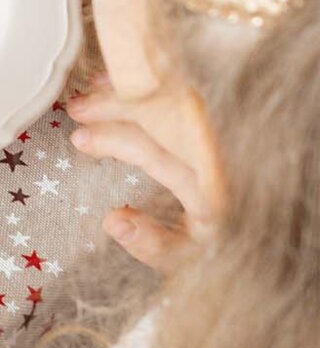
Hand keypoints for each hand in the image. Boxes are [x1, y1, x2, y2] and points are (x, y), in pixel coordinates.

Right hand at [67, 75, 214, 267]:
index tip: (81, 139)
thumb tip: (112, 219)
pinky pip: (190, 101)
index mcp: (216, 187)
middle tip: (76, 108)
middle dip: (118, 105)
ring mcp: (227, 137)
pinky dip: (156, 91)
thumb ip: (153, 244)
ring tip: (94, 91)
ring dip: (134, 93)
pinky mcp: (225, 129)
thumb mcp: (188, 259)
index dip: (116, 139)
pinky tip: (126, 88)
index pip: (162, 151)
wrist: (271, 238)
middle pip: (169, 115)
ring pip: (179, 100)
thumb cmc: (225, 248)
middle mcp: (224, 154)